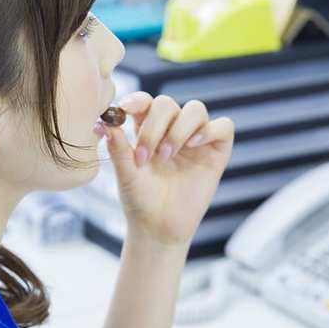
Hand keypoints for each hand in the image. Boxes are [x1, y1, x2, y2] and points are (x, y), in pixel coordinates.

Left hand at [103, 92, 233, 247]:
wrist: (158, 228)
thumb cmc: (139, 200)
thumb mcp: (125, 174)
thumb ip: (117, 148)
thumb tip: (105, 123)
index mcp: (146, 129)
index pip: (145, 101)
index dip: (136, 99)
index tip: (125, 109)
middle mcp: (172, 129)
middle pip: (168, 104)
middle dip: (155, 125)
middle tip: (146, 155)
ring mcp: (195, 139)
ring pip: (196, 109)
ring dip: (179, 129)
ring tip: (167, 155)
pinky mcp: (216, 152)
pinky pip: (223, 126)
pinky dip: (209, 130)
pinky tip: (193, 146)